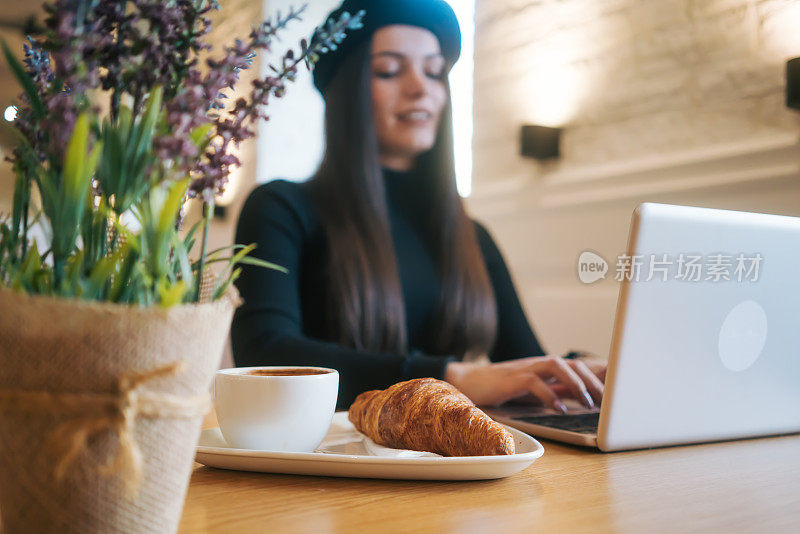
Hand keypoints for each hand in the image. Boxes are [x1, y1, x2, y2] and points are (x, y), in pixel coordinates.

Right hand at [444, 355, 603, 411]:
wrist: (465, 381)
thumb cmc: (497, 388)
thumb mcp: (530, 390)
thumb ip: (551, 391)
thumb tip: (576, 399)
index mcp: (544, 367)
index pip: (577, 366)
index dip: (597, 376)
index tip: (614, 393)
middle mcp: (537, 364)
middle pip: (572, 364)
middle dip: (593, 380)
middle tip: (607, 400)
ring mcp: (524, 369)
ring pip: (557, 367)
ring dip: (575, 384)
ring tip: (587, 402)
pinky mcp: (510, 379)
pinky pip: (534, 382)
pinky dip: (549, 395)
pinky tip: (558, 409)